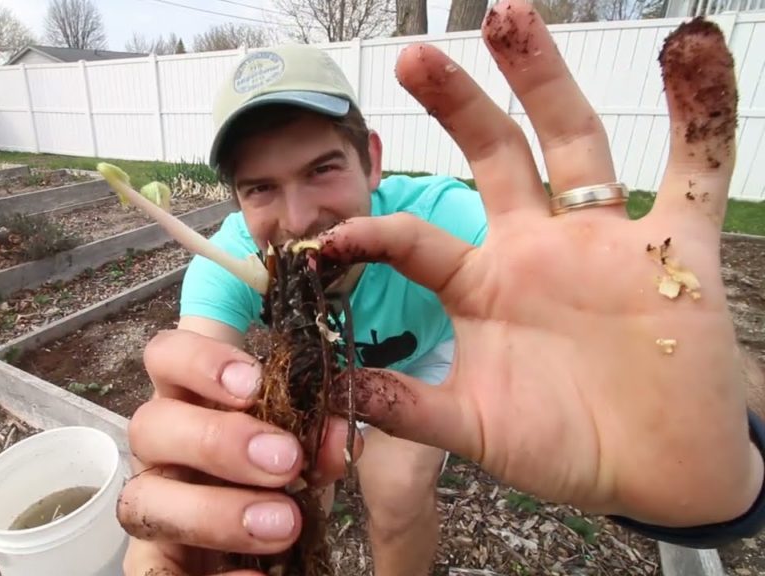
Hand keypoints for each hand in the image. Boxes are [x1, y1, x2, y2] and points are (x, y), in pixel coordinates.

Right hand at [117, 329, 360, 574]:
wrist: (284, 551)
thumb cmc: (285, 481)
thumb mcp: (311, 456)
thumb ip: (322, 442)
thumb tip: (336, 437)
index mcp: (191, 404)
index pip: (164, 356)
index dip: (198, 360)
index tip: (254, 381)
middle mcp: (160, 451)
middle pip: (148, 425)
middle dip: (216, 441)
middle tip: (285, 460)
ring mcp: (152, 507)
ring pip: (141, 499)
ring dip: (212, 512)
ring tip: (284, 524)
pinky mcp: (154, 564)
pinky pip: (154, 575)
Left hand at [318, 1, 761, 526]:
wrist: (656, 476)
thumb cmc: (564, 448)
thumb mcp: (475, 429)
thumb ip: (410, 409)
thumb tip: (335, 391)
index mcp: (483, 286)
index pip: (418, 240)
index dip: (374, 233)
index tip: (328, 238)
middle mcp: (538, 248)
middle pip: (495, 155)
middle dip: (458, 104)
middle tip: (412, 57)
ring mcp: (606, 241)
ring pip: (575, 141)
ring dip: (544, 79)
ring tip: (509, 15)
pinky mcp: (678, 247)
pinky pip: (696, 166)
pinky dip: (701, 112)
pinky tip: (692, 48)